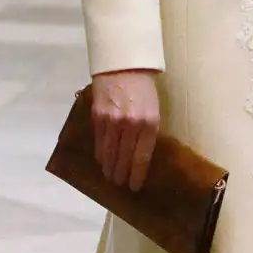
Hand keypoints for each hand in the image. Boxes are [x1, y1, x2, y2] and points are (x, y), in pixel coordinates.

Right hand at [91, 70, 159, 190]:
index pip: (142, 157)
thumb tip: (139, 154)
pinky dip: (100, 153)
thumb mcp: (154, 110)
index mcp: (149, 123)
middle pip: (124, 158)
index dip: (137, 174)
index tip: (134, 186)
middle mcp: (131, 125)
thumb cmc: (143, 89)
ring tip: (110, 176)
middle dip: (121, 174)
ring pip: (109, 153)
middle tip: (119, 184)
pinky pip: (99, 141)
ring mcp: (112, 121)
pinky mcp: (98, 116)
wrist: (123, 66)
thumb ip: (148, 131)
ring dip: (109, 168)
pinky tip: (101, 160)